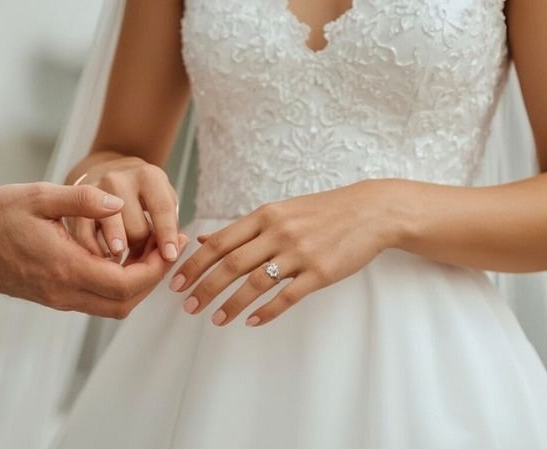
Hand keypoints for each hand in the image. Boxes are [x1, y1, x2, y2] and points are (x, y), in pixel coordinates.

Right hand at [0, 182, 187, 318]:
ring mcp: (58, 299)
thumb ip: (82, 199)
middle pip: (124, 304)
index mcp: (65, 268)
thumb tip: (118, 202)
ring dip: (135, 286)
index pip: (125, 285)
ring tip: (146, 252)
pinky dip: (115, 286)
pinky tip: (119, 258)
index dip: (154, 270)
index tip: (167, 246)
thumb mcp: (38, 196)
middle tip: (164, 250)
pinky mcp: (53, 297)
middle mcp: (63, 292)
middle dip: (151, 280)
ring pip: (110, 307)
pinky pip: (94, 301)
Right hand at [67, 155, 179, 261]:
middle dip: (143, 247)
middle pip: (137, 230)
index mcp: (148, 176)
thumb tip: (169, 253)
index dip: (167, 235)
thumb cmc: (141, 193)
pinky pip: (88, 240)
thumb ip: (168, 220)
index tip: (170, 257)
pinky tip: (106, 256)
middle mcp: (118, 179)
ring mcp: (95, 194)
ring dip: (123, 254)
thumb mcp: (161, 196)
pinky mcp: (76, 209)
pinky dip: (99, 254)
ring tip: (126, 256)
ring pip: (114, 237)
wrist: (104, 174)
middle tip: (144, 250)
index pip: (161, 208)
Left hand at [170, 180, 403, 326]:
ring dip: (232, 304)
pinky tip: (253, 321)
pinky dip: (267, 311)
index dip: (195, 264)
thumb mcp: (279, 212)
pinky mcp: (321, 272)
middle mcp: (278, 232)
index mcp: (264, 216)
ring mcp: (300, 252)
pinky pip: (288, 295)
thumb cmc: (321, 212)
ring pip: (256, 282)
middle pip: (231, 264)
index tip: (176, 283)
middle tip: (188, 307)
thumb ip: (242, 229)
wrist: (370, 212)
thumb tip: (204, 239)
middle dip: (205, 288)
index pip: (220, 242)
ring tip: (216, 320)